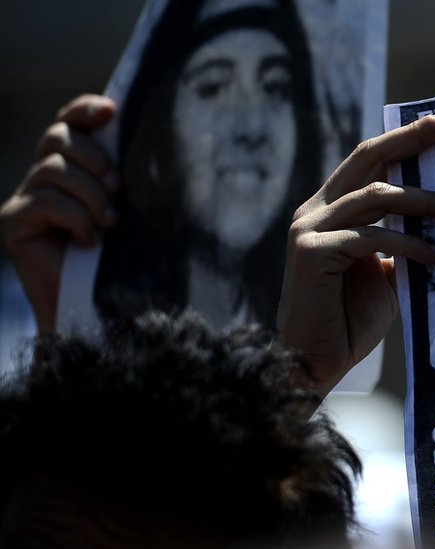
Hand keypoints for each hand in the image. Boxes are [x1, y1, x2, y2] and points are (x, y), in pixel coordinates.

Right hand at [0, 95, 118, 331]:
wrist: (98, 308)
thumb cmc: (123, 257)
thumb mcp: (130, 208)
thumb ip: (125, 176)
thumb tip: (151, 140)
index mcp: (72, 167)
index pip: (69, 122)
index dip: (85, 109)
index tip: (112, 111)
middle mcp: (42, 177)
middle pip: (58, 137)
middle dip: (95, 159)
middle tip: (119, 189)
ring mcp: (24, 198)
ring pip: (53, 168)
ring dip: (90, 195)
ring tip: (109, 223)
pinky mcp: (12, 221)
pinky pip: (45, 201)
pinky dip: (76, 218)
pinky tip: (89, 241)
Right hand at [278, 107, 434, 392]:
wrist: (312, 365)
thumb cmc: (349, 322)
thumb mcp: (385, 273)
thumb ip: (402, 242)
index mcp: (331, 209)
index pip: (371, 159)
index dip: (408, 137)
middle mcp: (315, 211)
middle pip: (369, 157)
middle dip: (414, 138)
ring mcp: (309, 229)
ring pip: (377, 196)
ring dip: (426, 201)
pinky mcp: (312, 253)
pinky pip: (372, 237)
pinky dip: (409, 243)